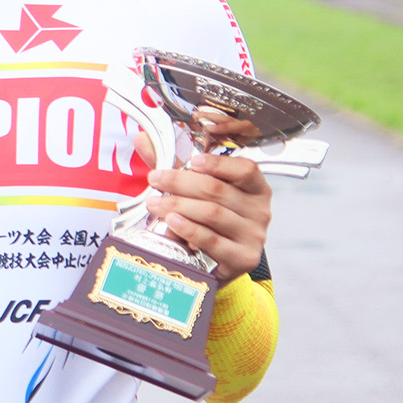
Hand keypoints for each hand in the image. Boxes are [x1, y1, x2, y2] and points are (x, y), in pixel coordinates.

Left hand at [145, 153, 271, 282]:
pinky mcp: (243, 258)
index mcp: (255, 188)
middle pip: (218, 190)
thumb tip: (142, 138)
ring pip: (212, 213)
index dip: (218, 164)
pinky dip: (189, 229)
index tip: (191, 162)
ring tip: (155, 203)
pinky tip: (172, 221)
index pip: (246, 169)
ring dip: (178, 205)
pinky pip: (212, 240)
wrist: (217, 263)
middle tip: (155, 179)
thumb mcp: (194, 191)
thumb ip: (173, 165)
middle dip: (181, 182)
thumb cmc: (207, 222)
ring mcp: (254, 235)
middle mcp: (260, 210)